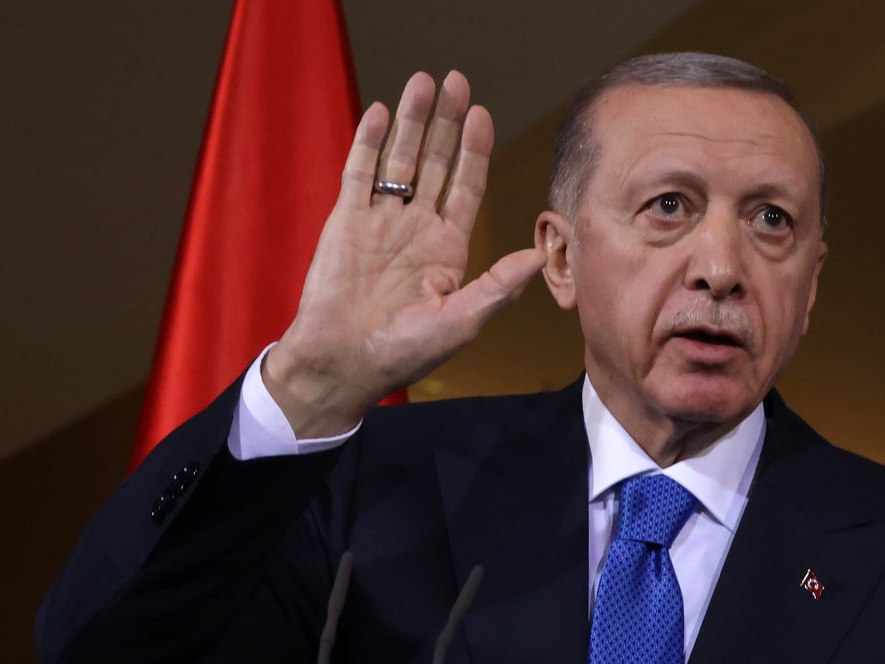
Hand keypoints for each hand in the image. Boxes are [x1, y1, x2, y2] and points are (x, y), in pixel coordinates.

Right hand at [264, 71, 546, 437]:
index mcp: (447, 247)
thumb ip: (499, 284)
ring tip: (421, 82)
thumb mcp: (462, 319)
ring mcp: (380, 221)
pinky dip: (368, 142)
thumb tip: (540, 254)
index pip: (466, 186)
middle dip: (445, 122)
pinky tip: (379, 113)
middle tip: (456, 80)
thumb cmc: (405, 351)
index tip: (482, 115)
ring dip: (409, 121)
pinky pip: (359, 174)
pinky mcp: (346, 221)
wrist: (344, 362)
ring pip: (398, 159)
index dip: (475, 150)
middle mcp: (417, 227)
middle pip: (435, 161)